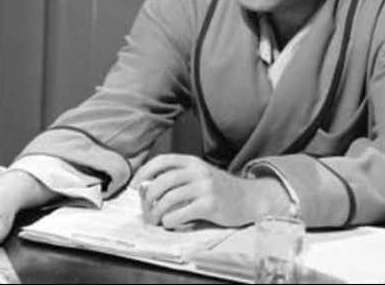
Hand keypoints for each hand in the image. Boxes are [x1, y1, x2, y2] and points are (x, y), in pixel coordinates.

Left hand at [137, 154, 289, 227]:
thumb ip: (178, 178)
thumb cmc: (220, 189)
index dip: (144, 172)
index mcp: (192, 161)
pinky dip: (170, 220)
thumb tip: (147, 190)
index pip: (162, 161)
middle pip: (162, 181)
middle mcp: (198, 171)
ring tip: (155, 220)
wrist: (250, 199)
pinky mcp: (210, 204)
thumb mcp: (199, 176)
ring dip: (157, 212)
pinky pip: (182, 213)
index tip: (135, 186)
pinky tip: (170, 223)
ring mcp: (205, 187)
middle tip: (145, 209)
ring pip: (169, 198)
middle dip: (148, 197)